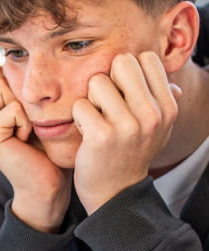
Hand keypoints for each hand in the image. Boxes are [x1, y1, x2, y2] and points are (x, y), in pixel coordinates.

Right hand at [0, 65, 72, 232]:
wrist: (47, 184)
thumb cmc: (48, 148)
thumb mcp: (34, 110)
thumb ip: (21, 88)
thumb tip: (19, 58)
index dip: (18, 83)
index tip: (27, 113)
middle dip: (20, 94)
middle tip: (27, 124)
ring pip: (2, 86)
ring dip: (24, 108)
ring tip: (26, 131)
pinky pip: (12, 108)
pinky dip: (26, 122)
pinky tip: (25, 140)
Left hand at [72, 51, 179, 213]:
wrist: (115, 192)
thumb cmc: (131, 153)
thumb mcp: (157, 129)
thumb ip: (163, 102)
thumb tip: (171, 83)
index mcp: (167, 107)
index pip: (145, 58)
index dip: (126, 72)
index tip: (123, 94)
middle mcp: (152, 114)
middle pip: (121, 62)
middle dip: (108, 79)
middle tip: (106, 104)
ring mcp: (128, 126)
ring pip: (97, 81)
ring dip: (90, 100)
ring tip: (97, 120)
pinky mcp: (102, 136)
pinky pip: (80, 104)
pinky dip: (78, 117)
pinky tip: (87, 133)